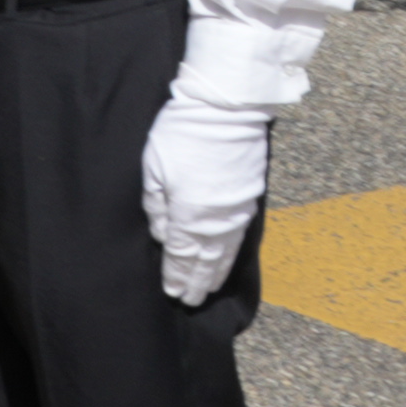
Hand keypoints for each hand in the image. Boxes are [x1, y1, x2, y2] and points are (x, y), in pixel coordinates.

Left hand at [142, 92, 272, 305]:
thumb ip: (156, 205)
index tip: (172, 292)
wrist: (227, 106)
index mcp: (188, 214)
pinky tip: (227, 259)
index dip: (176, 275)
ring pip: (225, 251)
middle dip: (196, 281)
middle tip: (190, 300)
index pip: (180, 254)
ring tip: (208, 288)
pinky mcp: (250, 197)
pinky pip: (240, 235)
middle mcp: (216, 219)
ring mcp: (236, 209)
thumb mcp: (154, 166)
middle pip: (205, 260)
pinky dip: (232, 253)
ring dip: (216, 272)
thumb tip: (161, 235)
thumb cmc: (183, 131)